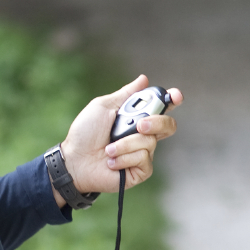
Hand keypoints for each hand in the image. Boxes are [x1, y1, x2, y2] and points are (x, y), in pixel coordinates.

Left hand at [59, 75, 182, 197]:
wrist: (74, 160)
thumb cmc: (85, 133)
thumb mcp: (104, 106)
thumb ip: (126, 94)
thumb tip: (144, 79)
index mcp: (137, 117)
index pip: (162, 107)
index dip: (173, 100)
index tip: (175, 96)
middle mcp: (144, 135)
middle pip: (168, 125)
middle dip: (157, 122)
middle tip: (140, 125)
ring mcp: (143, 153)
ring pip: (150, 142)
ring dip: (125, 144)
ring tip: (108, 148)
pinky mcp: (140, 170)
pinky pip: (143, 159)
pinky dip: (124, 157)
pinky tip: (111, 161)